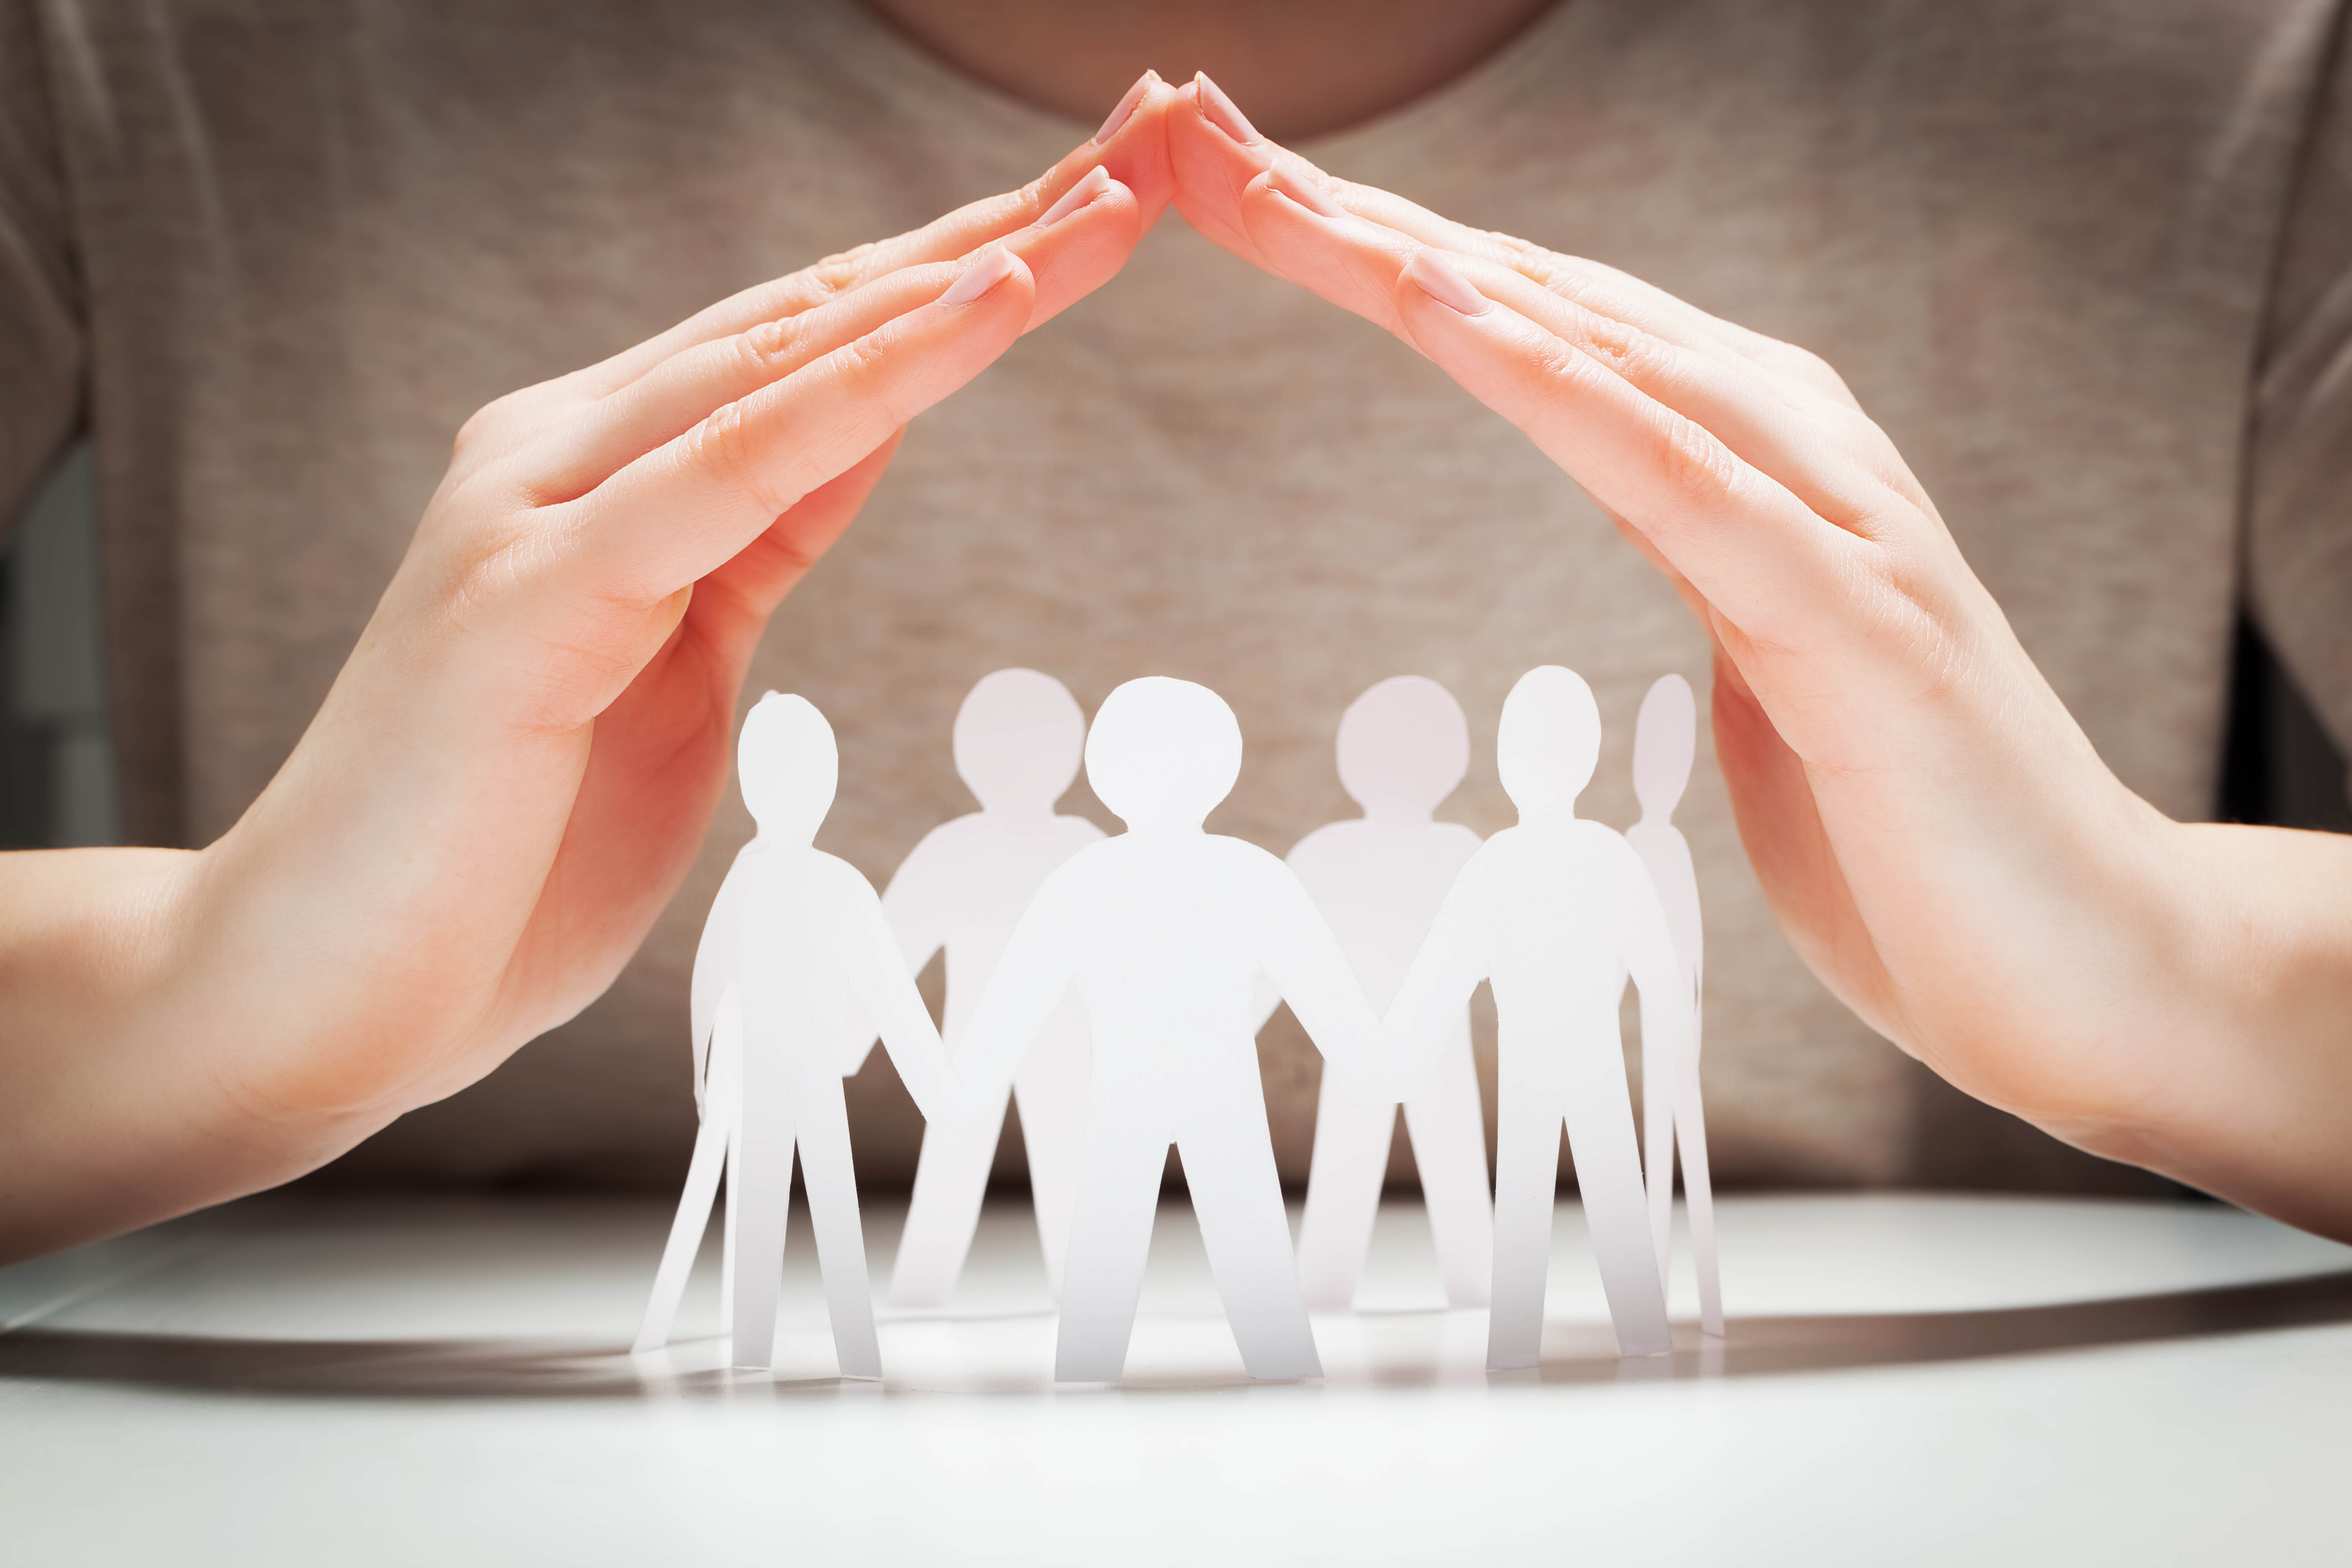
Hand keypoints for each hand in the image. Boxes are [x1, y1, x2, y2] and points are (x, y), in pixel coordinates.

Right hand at [0, 75, 1180, 1259]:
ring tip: (1100, 202)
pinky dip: (861, 388)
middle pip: (810, 317)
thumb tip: (859, 435)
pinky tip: (974, 311)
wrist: (322, 991)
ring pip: (781, 362)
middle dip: (987, 235)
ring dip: (956, 276)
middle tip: (1143, 153)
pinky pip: (730, 471)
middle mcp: (557, 455)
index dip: (956, 271)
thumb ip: (749, 540)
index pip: (807, 343)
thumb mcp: (676, 665)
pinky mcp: (526, 599)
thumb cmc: (505, 851)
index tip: (1093, 214)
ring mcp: (532, 514)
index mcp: (596, 472)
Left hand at [1166, 76, 2351, 1236]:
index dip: (1376, 251)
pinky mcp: (1857, 625)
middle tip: (1188, 137)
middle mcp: (1795, 451)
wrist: (2096, 966)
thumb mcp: (1771, 665)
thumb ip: (1713, 560)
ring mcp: (1836, 526)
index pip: (1533, 325)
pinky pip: (1681, 479)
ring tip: (1280, 189)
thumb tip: (1647, 506)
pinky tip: (1458, 309)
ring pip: (1599, 353)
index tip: (1232, 196)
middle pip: (1538, 300)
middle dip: (1356, 221)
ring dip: (1428, 265)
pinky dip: (1567, 388)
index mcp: (1754, 462)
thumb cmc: (1913, 834)